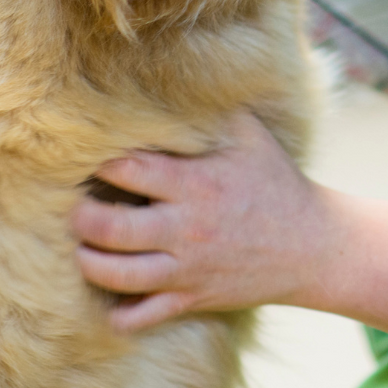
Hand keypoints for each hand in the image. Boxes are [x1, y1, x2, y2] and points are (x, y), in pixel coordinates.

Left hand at [72, 112, 337, 331]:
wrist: (311, 246)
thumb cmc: (276, 184)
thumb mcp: (252, 137)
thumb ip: (214, 108)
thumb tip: (183, 70)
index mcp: (196, 183)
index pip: (129, 170)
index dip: (101, 164)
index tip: (91, 160)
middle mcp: (186, 228)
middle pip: (110, 229)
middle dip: (82, 219)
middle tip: (76, 209)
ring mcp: (187, 268)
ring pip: (118, 276)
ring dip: (89, 264)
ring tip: (84, 249)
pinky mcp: (192, 298)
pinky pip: (143, 317)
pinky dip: (119, 314)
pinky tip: (111, 298)